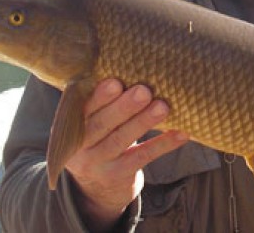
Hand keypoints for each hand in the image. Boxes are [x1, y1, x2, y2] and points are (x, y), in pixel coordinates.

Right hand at [64, 79, 188, 231]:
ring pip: (120, 140)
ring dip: (143, 121)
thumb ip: (104, 101)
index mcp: (72, 125)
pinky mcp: (116, 176)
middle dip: (124, 106)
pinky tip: (181, 133)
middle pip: (101, 124)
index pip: (83, 108)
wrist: (98, 187)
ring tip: (163, 106)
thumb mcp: (94, 121)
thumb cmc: (102, 139)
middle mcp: (80, 146)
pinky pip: (141, 157)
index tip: (115, 81)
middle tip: (144, 90)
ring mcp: (97, 163)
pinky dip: (162, 144)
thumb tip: (136, 66)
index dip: (99, 96)